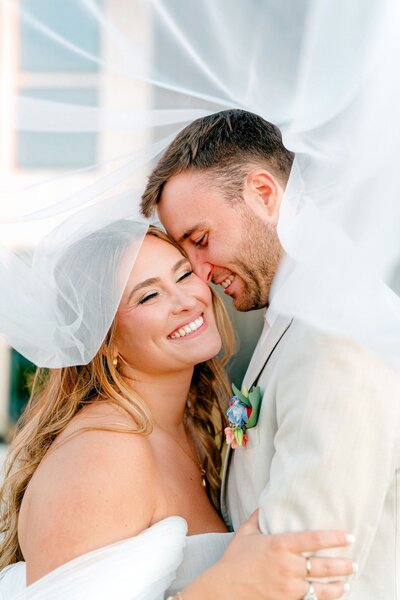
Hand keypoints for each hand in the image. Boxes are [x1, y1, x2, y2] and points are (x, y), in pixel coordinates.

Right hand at [183, 511, 354, 599]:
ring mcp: (288, 587)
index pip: (314, 539)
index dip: (334, 538)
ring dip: (338, 586)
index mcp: (279, 545)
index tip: (349, 537)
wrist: (224, 589)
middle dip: (343, 565)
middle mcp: (287, 566)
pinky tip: (331, 596)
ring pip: (321, 589)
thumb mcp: (245, 533)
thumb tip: (266, 501)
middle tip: (353, 563)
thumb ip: (258, 516)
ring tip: (347, 582)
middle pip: (324, 566)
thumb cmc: (234, 559)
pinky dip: (323, 598)